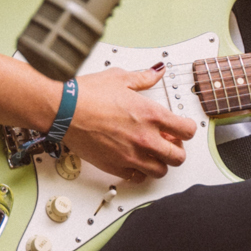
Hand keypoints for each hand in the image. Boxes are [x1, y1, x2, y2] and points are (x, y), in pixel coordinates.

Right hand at [60, 66, 196, 182]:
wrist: (63, 110)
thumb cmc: (86, 95)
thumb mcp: (119, 78)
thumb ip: (143, 77)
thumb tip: (156, 72)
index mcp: (151, 115)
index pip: (187, 131)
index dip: (187, 129)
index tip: (182, 128)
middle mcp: (145, 138)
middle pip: (178, 156)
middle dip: (177, 150)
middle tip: (169, 143)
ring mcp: (131, 156)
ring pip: (161, 171)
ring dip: (160, 163)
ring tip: (152, 153)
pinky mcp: (115, 167)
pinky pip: (138, 178)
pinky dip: (140, 172)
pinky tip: (134, 161)